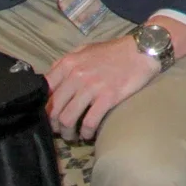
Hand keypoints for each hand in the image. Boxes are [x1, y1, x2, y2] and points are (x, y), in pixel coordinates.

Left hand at [45, 34, 160, 139]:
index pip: (44, 90)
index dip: (44, 106)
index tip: (49, 114)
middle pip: (54, 109)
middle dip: (54, 124)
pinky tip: (88, 134)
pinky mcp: (107, 97)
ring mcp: (92, 87)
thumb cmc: (113, 51)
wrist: (141, 50)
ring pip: (67, 119)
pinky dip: (86, 133)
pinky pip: (89, 122)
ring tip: (72, 136)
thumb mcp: (85, 50)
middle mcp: (76, 75)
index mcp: (68, 64)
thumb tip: (50, 81)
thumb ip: (66, 63)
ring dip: (67, 133)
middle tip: (60, 130)